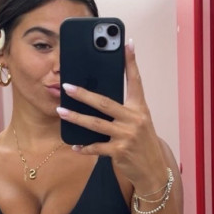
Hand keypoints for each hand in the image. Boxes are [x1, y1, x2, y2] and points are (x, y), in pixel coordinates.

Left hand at [57, 40, 167, 189]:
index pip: (136, 81)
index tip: (127, 43)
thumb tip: (98, 98)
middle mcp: (134, 119)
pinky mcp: (119, 152)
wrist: (153, 170)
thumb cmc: (142, 143)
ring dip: (75, 117)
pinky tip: (74, 145)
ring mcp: (127, 136)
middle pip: (105, 103)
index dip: (131, 62)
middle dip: (83, 94)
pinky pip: (96, 147)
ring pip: (95, 124)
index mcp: (140, 108)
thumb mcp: (139, 122)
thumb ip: (124, 110)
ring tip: (60, 111)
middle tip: (66, 86)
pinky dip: (84, 147)